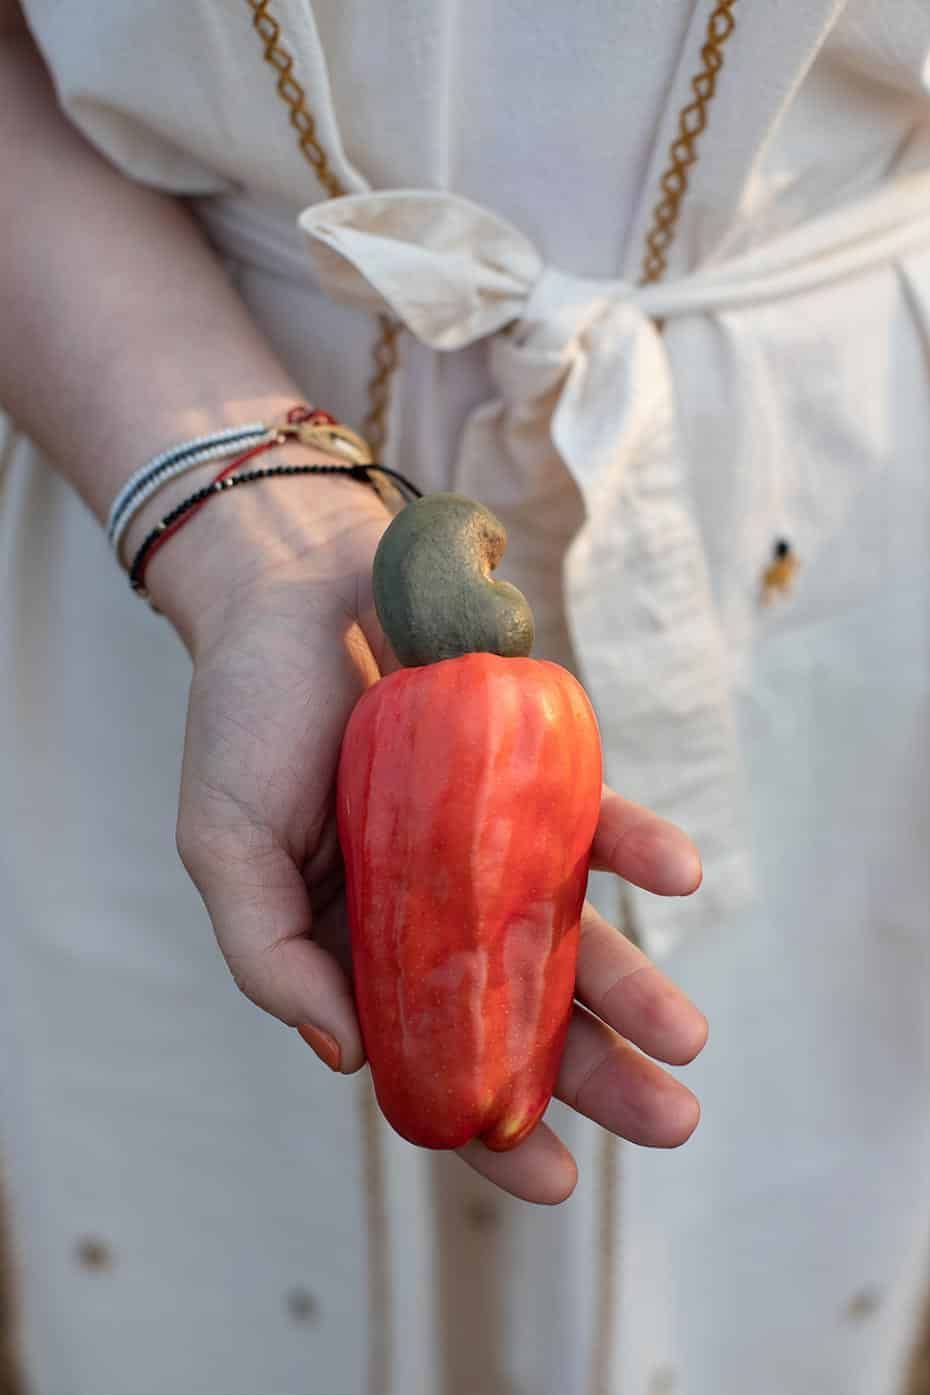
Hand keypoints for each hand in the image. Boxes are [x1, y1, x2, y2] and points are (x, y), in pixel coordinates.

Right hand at [163, 473, 706, 1205]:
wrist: (291, 584)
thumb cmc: (246, 717)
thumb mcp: (224, 846)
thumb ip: (268, 955)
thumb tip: (345, 1058)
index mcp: (355, 937)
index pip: (425, 1050)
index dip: (483, 1122)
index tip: (552, 1182)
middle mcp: (434, 902)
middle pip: (518, 1005)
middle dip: (594, 1071)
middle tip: (672, 1125)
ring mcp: (488, 837)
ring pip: (570, 928)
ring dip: (635, 982)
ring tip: (688, 1038)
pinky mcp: (530, 767)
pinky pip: (592, 816)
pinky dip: (638, 845)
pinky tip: (679, 874)